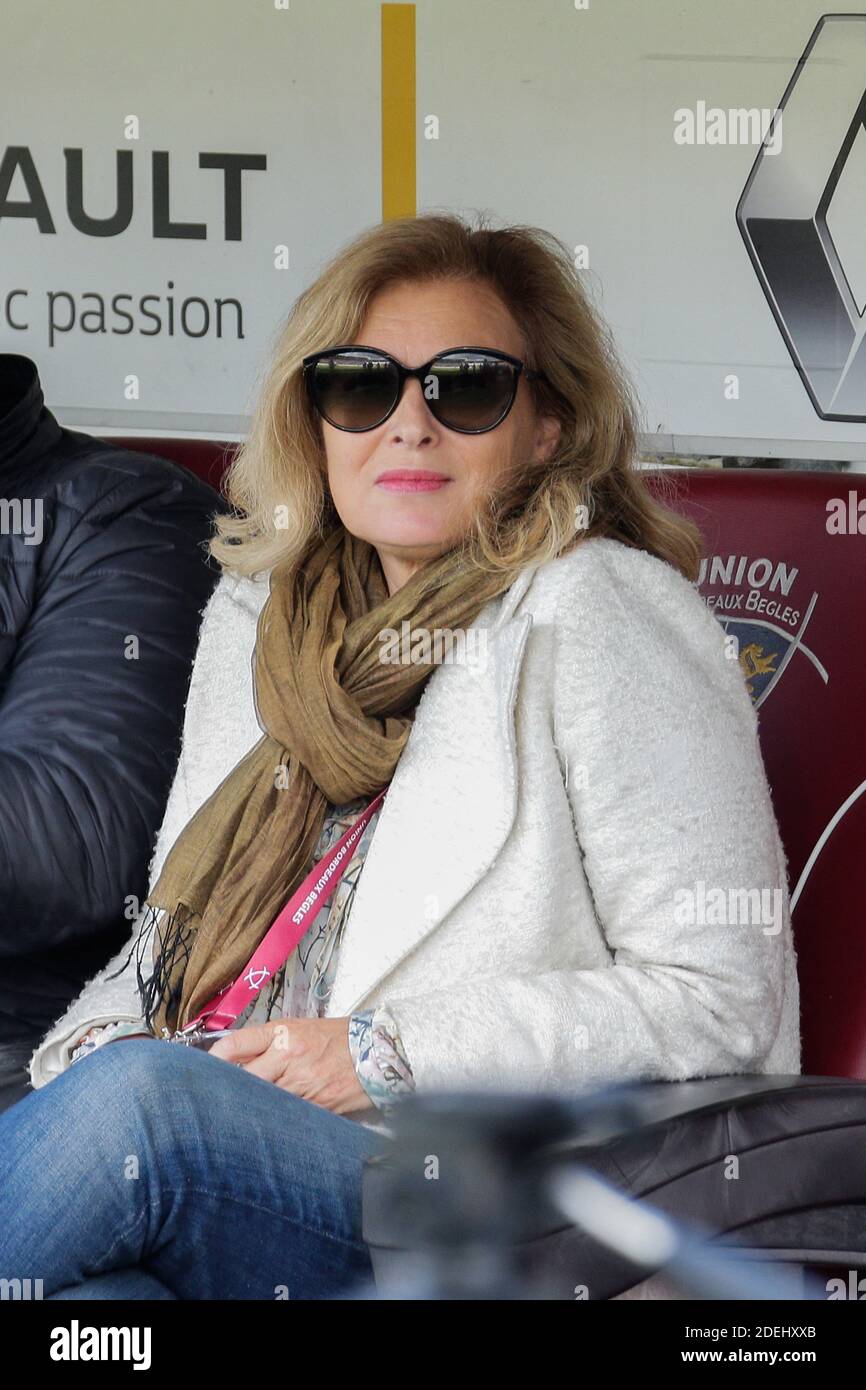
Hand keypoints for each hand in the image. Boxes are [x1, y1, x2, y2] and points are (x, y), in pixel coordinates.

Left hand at [208, 1017, 373, 1115]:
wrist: (377, 1051)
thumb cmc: (338, 1038)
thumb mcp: (299, 1029)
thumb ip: (267, 1043)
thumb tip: (235, 1059)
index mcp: (283, 1033)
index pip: (235, 1044)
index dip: (213, 1060)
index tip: (203, 1070)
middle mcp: (288, 1056)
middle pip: (242, 1079)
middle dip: (227, 1091)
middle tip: (211, 1102)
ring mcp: (301, 1084)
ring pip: (261, 1102)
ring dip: (248, 1110)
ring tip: (234, 1118)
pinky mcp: (315, 1106)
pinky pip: (285, 1117)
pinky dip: (275, 1121)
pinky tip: (268, 1127)